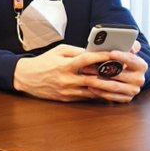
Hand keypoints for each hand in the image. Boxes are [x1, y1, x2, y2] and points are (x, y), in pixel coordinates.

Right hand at [13, 43, 147, 102]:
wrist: (27, 78)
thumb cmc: (43, 61)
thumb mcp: (58, 51)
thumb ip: (76, 51)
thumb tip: (92, 52)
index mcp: (65, 65)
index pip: (86, 59)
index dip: (101, 56)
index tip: (114, 54)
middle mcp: (67, 79)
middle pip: (93, 78)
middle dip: (108, 74)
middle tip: (123, 70)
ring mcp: (67, 91)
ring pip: (91, 90)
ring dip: (105, 86)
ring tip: (119, 82)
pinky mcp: (67, 99)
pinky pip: (86, 97)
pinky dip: (97, 94)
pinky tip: (107, 91)